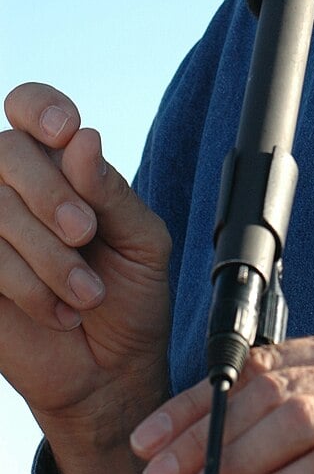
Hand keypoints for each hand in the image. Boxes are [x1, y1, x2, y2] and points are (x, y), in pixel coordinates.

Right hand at [0, 82, 171, 473]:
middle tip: (85, 232)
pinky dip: (28, 286)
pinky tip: (59, 311)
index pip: (29, 104)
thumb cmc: (131, 294)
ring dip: (48, 255)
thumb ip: (110, 190)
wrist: (112, 368)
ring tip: (87, 293)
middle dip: (50, 194)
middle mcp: (18, 187)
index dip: (40, 108)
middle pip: (8, 151)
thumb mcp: (141, 238)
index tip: (67, 132)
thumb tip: (83, 137)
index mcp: (61, 164)